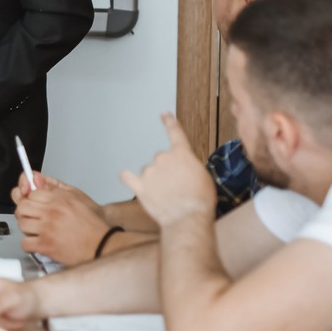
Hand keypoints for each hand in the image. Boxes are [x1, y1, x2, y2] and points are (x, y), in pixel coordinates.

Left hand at [16, 184, 113, 264]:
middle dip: (24, 211)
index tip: (32, 203)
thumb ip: (55, 188)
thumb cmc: (91, 223)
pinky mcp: (46, 245)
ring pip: (22, 224)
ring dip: (26, 228)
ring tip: (35, 230)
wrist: (101, 243)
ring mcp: (47, 229)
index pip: (32, 193)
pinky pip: (25, 243)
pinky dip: (29, 244)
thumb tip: (37, 182)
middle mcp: (51, 212)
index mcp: (59, 199)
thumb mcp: (76, 197)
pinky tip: (36, 242)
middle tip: (30, 216)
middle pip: (22, 206)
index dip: (30, 198)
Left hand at [120, 113, 215, 227]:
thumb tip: (183, 169)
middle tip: (176, 186)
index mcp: (181, 154)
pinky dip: (128, 177)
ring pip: (148, 171)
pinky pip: (127, 177)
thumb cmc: (200, 200)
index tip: (163, 114)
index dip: (169, 122)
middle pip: (161, 159)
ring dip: (154, 180)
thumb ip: (190, 166)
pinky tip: (129, 178)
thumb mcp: (203, 177)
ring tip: (165, 196)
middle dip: (167, 170)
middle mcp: (163, 158)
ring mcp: (149, 172)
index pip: (175, 133)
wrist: (188, 217)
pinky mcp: (140, 186)